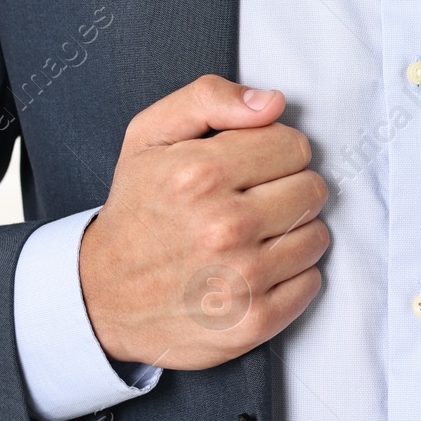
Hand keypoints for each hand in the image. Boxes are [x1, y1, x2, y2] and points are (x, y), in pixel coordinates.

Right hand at [79, 75, 327, 369]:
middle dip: (287, 189)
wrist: (103, 296)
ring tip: (252, 237)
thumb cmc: (135, 211)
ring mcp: (241, 278)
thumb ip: (210, 99)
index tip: (251, 167)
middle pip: (312, 189)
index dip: (274, 152)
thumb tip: (274, 103)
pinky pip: (311, 282)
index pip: (294, 146)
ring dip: (291, 233)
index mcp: (200, 174)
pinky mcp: (253, 321)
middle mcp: (224, 227)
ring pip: (317, 235)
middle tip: (252, 202)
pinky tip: (255, 269)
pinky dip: (291, 275)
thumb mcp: (150, 135)